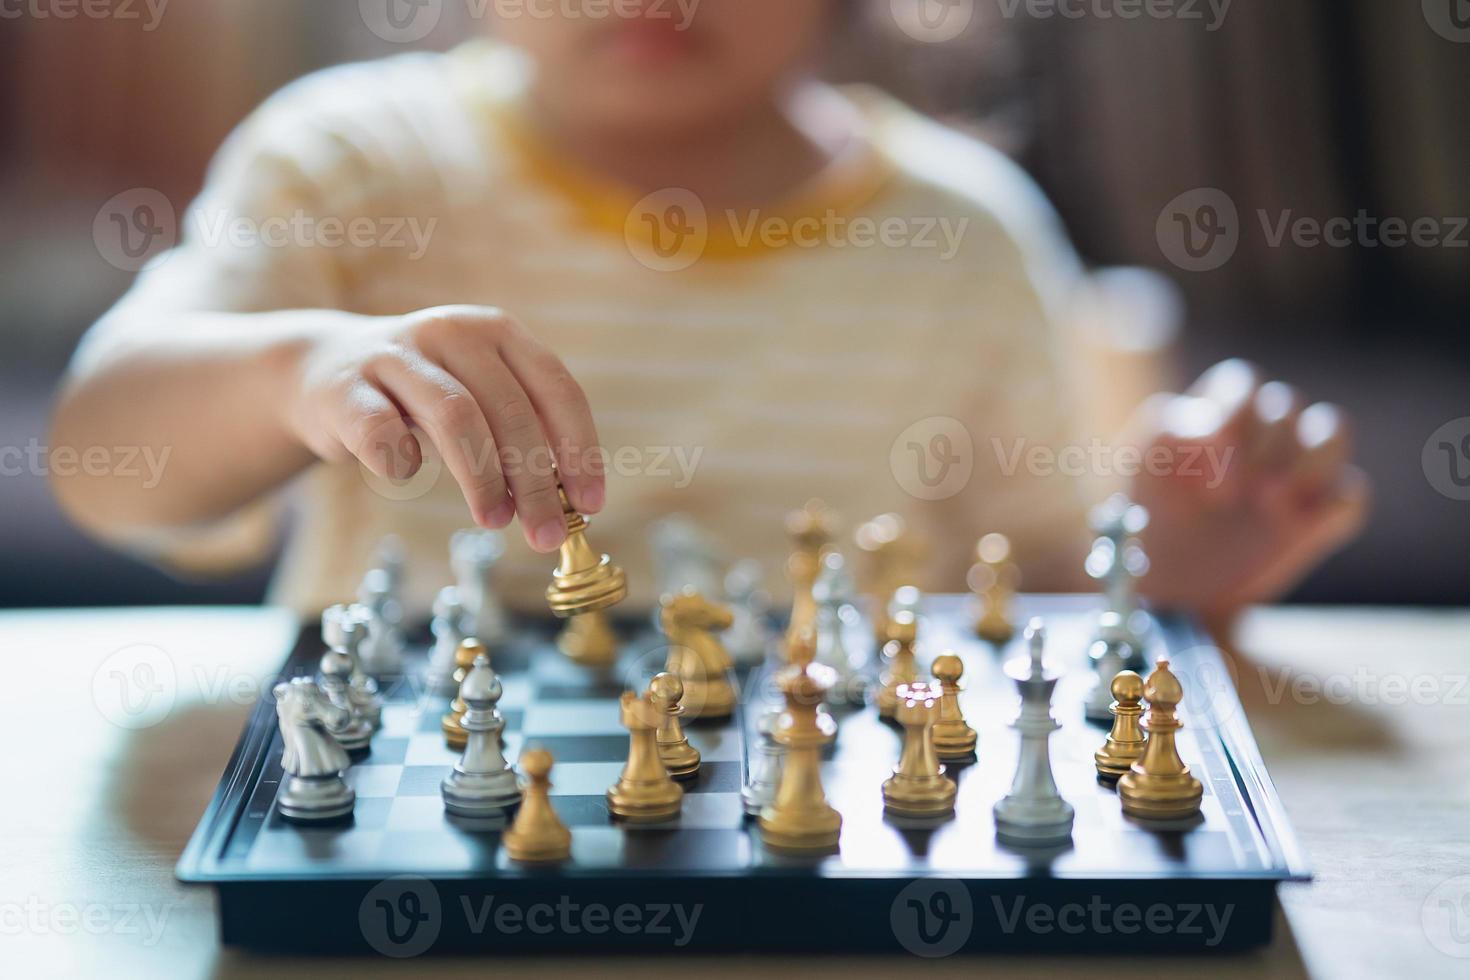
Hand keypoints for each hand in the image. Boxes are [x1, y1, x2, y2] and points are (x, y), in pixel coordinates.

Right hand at [282, 306, 601, 551]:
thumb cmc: (421, 398)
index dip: (580, 450)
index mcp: (497, 332)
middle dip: (537, 482)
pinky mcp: (345, 387)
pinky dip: (403, 463)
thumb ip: (522, 436)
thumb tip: (569, 504)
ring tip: (495, 520)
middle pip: (511, 411)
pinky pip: (384, 434)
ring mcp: (395, 354)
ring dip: (484, 480)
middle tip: (545, 533)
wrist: (322, 371)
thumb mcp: (480, 399)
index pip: (557, 389)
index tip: (590, 504)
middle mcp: (451, 332)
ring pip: (456, 418)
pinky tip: (405, 473)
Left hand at [1125, 359, 1368, 616]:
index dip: (1230, 417)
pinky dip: (1334, 505)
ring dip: (1308, 461)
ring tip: (1269, 504)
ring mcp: (1296, 473)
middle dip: (1257, 447)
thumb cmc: (1149, 515)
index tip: (1201, 473)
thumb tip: (1210, 430)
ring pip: (1334, 427)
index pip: (1243, 380)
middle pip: (1286, 404)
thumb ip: (1167, 429)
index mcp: (1218, 412)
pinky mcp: (1320, 517)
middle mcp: (1262, 434)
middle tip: (1225, 500)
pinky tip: (1294, 527)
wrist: (1167, 585)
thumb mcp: (1139, 468)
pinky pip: (1352, 493)